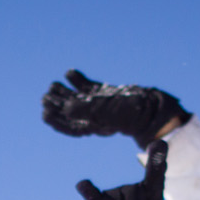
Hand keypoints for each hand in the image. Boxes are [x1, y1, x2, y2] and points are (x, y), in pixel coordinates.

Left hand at [42, 70, 188, 148]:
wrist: (155, 107)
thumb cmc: (132, 112)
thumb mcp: (106, 111)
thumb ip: (85, 109)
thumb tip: (64, 108)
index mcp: (94, 125)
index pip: (71, 127)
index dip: (56, 121)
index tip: (44, 113)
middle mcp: (98, 117)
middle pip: (73, 112)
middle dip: (58, 104)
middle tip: (46, 96)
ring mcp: (104, 105)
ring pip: (80, 99)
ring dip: (66, 92)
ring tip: (53, 84)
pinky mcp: (110, 94)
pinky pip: (92, 88)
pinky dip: (80, 81)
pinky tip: (69, 73)